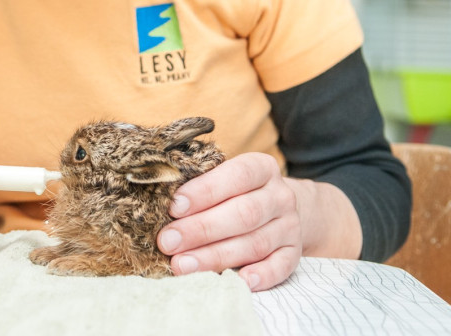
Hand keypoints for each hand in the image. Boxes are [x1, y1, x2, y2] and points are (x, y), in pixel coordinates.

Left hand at [155, 153, 302, 290]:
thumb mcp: (224, 176)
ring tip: (182, 265)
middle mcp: (280, 196)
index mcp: (261, 168)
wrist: (280, 208)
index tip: (174, 207)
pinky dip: (261, 275)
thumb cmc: (237, 191)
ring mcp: (290, 226)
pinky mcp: (294, 253)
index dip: (205, 191)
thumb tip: (156, 196)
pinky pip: (281, 266)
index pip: (236, 176)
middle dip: (201, 229)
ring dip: (216, 256)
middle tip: (167, 242)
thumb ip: (199, 183)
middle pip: (243, 214)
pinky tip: (239, 281)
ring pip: (255, 243)